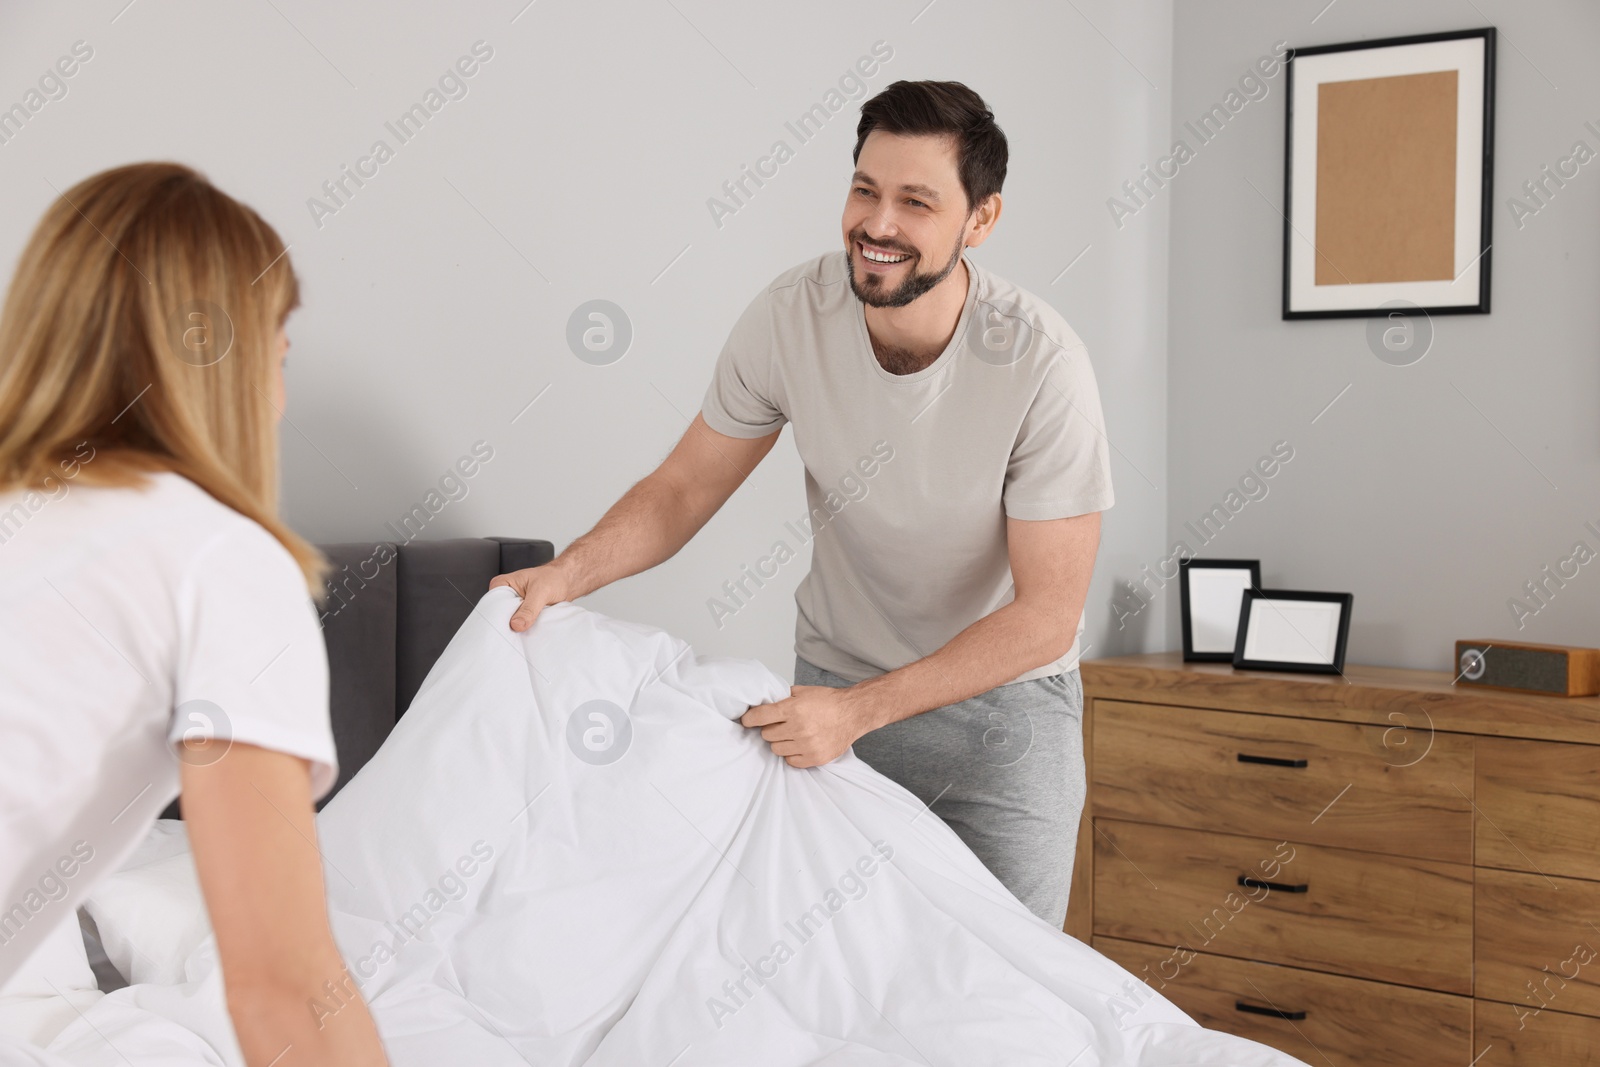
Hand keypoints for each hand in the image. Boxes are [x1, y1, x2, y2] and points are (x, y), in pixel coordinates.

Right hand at [489, 560, 577, 631]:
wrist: (567, 581)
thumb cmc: (554, 578)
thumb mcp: (541, 591)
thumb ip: (529, 609)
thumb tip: (516, 625)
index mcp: (503, 584)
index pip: (492, 604)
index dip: (498, 617)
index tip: (507, 628)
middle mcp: (505, 596)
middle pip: (499, 616)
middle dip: (507, 626)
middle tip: (516, 635)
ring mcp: (514, 607)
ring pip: (510, 623)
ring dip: (517, 630)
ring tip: (524, 636)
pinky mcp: (522, 615)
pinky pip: (520, 626)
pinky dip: (525, 631)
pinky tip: (529, 635)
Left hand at [740, 685, 874, 768]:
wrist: (853, 713)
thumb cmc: (829, 701)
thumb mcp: (803, 692)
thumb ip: (782, 698)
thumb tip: (763, 703)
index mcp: (793, 709)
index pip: (760, 716)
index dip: (750, 719)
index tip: (747, 720)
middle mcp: (799, 728)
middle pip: (767, 735)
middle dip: (770, 729)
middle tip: (780, 725)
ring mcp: (807, 745)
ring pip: (776, 749)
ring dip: (781, 742)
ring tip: (792, 734)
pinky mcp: (815, 758)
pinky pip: (790, 761)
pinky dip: (792, 754)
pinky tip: (800, 744)